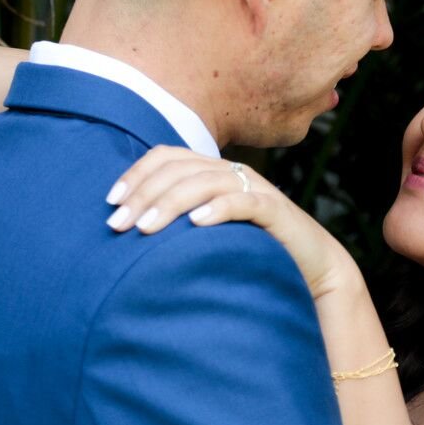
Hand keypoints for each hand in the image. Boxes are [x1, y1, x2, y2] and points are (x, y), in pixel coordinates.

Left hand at [105, 147, 360, 298]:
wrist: (312, 267)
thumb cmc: (252, 252)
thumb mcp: (208, 234)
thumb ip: (177, 225)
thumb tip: (130, 231)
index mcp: (212, 172)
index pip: (167, 157)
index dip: (136, 174)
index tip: (111, 202)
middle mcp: (231, 173)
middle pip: (179, 169)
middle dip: (143, 195)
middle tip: (118, 225)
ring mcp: (255, 189)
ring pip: (206, 182)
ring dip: (171, 203)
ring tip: (145, 228)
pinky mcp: (276, 211)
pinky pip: (245, 202)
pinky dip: (219, 209)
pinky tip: (197, 224)